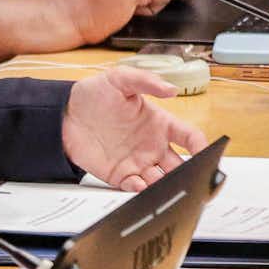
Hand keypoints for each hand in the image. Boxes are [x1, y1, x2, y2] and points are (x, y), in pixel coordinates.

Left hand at [62, 67, 201, 191]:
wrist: (63, 114)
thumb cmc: (93, 95)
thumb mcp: (119, 79)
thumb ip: (145, 81)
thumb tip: (171, 89)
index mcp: (160, 123)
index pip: (190, 136)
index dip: (201, 145)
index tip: (205, 152)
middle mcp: (153, 145)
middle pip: (181, 165)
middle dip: (188, 173)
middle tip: (189, 177)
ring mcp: (137, 161)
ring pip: (161, 179)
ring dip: (165, 184)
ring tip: (163, 184)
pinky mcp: (119, 174)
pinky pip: (135, 186)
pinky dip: (140, 189)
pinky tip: (139, 185)